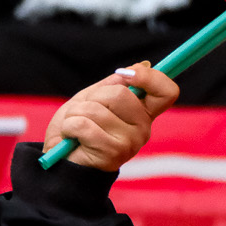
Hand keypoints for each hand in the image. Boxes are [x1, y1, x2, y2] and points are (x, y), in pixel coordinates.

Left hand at [42, 60, 177, 170]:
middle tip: (83, 113)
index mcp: (142, 113)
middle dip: (92, 98)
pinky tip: (71, 138)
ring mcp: (131, 142)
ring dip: (75, 114)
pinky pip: (84, 125)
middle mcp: (143, 128)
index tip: (125, 75)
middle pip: (121, 94)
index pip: (167, 92)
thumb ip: (114, 84)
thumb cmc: (77, 129)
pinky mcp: (113, 153)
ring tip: (74, 128)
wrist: (59, 160)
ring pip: (97, 109)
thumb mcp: (93, 99)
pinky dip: (69, 127)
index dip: (151, 77)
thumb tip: (142, 65)